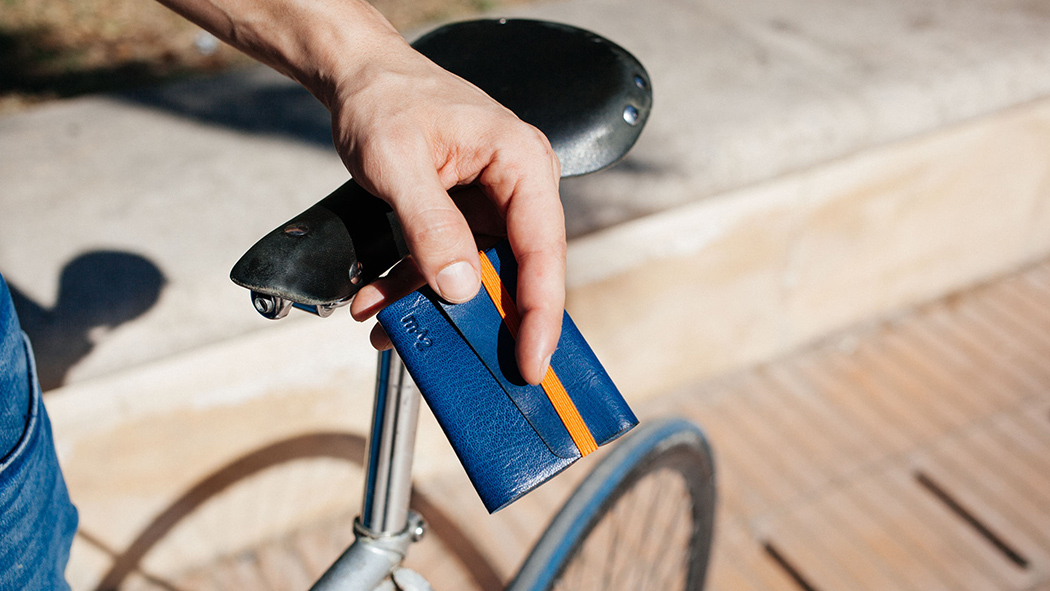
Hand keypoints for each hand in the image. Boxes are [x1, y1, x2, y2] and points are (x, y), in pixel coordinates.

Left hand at [331, 37, 564, 384]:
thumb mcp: (398, 163)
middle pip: (517, 270)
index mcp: (522, 162)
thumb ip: (430, 226)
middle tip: (461, 360)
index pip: (544, 249)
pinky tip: (380, 299)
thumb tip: (460, 287)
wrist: (359, 77)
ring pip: (477, 273)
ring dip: (432, 303)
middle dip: (481, 318)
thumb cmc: (383, 99)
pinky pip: (450, 261)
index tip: (530, 361)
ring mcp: (493, 203)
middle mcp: (517, 185)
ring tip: (388, 323)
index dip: (541, 312)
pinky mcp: (466, 215)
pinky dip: (416, 284)